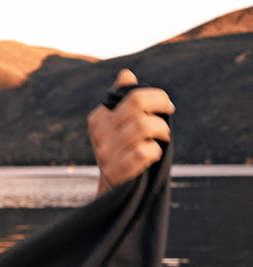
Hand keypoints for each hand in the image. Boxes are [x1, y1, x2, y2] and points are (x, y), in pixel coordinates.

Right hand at [88, 69, 173, 190]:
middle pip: (137, 104)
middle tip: (168, 118)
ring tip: (163, 138)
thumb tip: (126, 74)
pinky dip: (155, 152)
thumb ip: (122, 101)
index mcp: (99, 118)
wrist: (114, 191)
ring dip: (161, 131)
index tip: (167, 106)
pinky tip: (153, 155)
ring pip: (143, 126)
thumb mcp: (119, 126)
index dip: (157, 98)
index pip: (133, 95)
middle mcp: (99, 134)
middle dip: (161, 108)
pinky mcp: (115, 172)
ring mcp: (105, 154)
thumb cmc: (122, 153)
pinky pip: (144, 152)